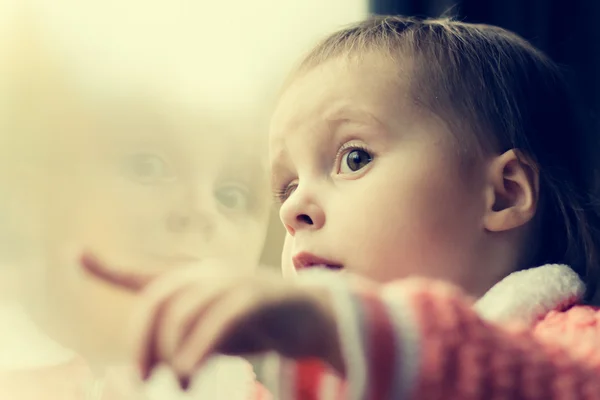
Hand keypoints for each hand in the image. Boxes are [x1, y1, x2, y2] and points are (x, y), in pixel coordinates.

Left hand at [81, 254, 345, 389]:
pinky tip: (193, 368)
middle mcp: (210, 274)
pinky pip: (219, 321)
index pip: (144, 274)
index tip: (75, 253)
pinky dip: (200, 348)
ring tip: (180, 382)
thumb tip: (153, 362)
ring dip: (173, 353)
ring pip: (185, 311)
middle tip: (144, 379)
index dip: (108, 266)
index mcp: (196, 280)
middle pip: (157, 301)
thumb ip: (183, 336)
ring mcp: (235, 282)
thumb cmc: (260, 326)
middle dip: (142, 342)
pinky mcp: (259, 297)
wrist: (314, 319)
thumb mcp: (214, 331)